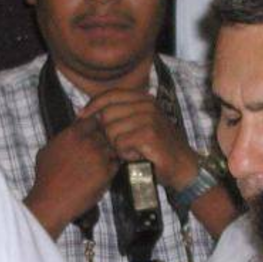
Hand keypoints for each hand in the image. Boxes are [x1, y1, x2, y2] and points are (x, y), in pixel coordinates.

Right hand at [25, 117, 117, 237]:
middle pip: (105, 133)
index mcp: (72, 134)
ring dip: (109, 153)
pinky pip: (116, 164)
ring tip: (99, 162)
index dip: (95, 126)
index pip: (93, 120)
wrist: (51, 201)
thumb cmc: (45, 178)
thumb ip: (62, 138)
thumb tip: (71, 132)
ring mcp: (99, 157)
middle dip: (103, 140)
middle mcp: (87, 143)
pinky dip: (111, 167)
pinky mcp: (106, 173)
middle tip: (98, 149)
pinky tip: (101, 173)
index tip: (94, 133)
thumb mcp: (47, 150)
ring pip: (113, 147)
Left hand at [80, 89, 197, 190]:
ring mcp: (149, 118)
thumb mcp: (136, 125)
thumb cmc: (155, 147)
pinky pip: (120, 144)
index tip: (81, 116)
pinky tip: (137, 156)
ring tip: (132, 150)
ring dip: (117, 146)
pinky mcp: (149, 134)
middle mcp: (147, 104)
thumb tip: (86, 114)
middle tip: (122, 145)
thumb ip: (117, 115)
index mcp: (143, 98)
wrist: (182, 166)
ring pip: (111, 131)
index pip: (109, 95)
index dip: (92, 106)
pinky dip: (125, 154)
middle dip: (107, 134)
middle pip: (106, 115)